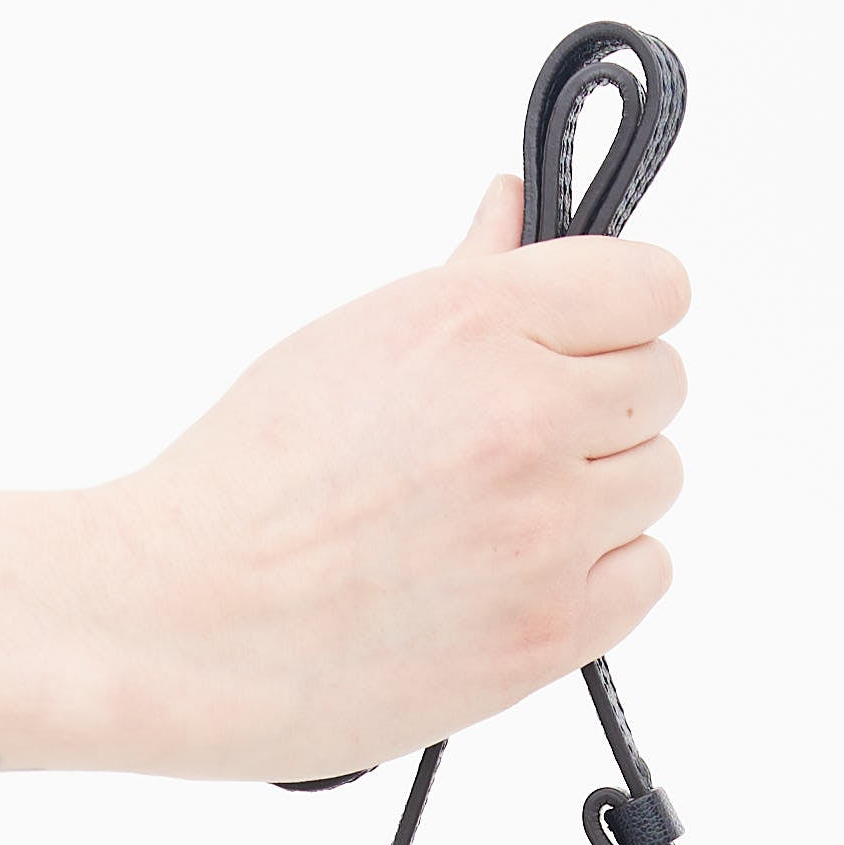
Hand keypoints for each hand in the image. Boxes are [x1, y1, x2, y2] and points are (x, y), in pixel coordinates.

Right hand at [87, 178, 688, 781]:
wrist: (183, 621)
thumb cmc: (245, 488)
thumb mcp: (352, 341)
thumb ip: (467, 276)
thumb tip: (519, 211)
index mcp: (475, 323)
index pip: (652, 287)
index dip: (622, 309)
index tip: (589, 334)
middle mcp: (526, 419)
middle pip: (660, 385)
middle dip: (601, 403)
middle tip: (519, 436)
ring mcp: (547, 534)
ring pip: (657, 482)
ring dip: (601, 493)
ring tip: (503, 514)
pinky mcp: (550, 633)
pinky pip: (646, 578)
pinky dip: (601, 576)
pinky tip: (521, 575)